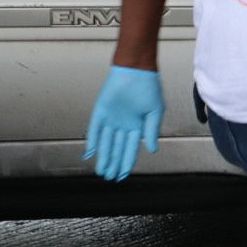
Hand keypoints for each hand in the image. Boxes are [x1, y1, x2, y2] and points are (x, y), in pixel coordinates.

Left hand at [84, 66, 164, 181]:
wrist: (135, 69)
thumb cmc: (148, 86)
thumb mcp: (156, 111)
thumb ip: (152, 131)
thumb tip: (152, 150)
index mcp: (137, 125)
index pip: (131, 148)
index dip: (127, 162)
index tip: (124, 175)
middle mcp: (123, 124)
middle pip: (117, 148)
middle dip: (114, 163)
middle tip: (110, 177)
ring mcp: (111, 119)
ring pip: (105, 143)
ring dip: (104, 157)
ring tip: (102, 171)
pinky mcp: (100, 112)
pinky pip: (95, 130)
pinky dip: (92, 142)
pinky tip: (90, 153)